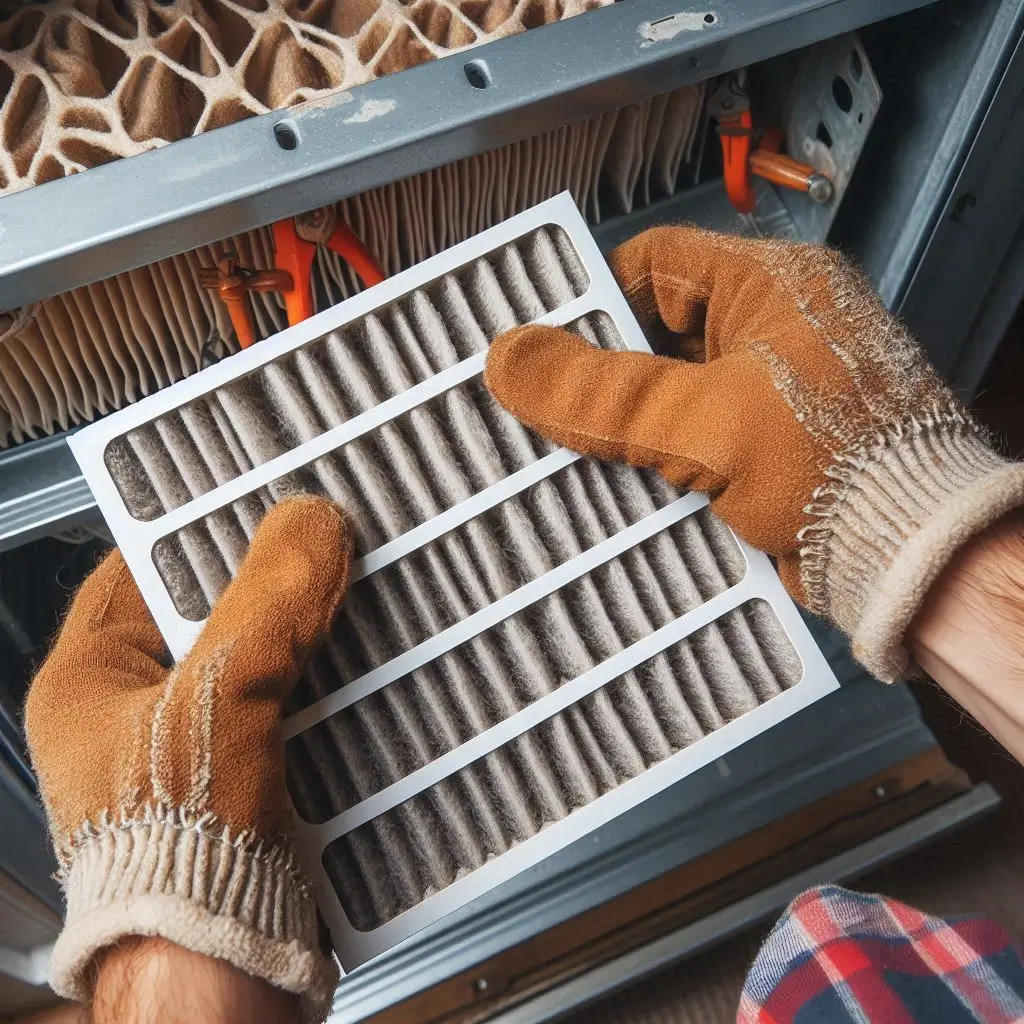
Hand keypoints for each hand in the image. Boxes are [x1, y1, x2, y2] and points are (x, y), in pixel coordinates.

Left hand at [25, 497, 351, 1022]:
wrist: (222, 976)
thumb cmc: (175, 864)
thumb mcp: (216, 704)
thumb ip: (265, 604)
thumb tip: (310, 524)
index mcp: (91, 682)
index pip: (140, 563)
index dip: (199, 522)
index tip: (258, 491)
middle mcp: (137, 709)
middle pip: (211, 605)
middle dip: (269, 575)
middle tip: (320, 536)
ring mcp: (194, 743)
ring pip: (259, 650)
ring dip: (307, 625)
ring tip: (351, 586)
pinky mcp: (248, 772)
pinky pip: (293, 695)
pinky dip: (329, 673)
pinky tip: (365, 657)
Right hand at [485, 227, 1023, 680]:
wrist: (910, 559)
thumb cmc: (830, 465)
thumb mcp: (704, 420)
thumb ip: (602, 392)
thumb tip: (508, 359)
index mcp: (770, 286)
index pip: (655, 265)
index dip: (590, 296)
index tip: (535, 334)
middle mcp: (770, 329)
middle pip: (654, 336)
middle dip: (597, 374)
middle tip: (532, 400)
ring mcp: (770, 393)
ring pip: (667, 396)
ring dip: (621, 427)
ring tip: (551, 447)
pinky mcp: (766, 450)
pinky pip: (688, 442)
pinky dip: (651, 463)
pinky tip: (605, 488)